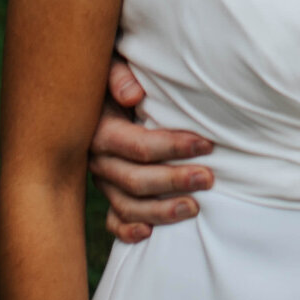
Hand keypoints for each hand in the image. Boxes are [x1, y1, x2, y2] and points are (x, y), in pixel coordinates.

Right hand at [89, 57, 214, 242]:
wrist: (91, 90)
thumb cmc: (113, 75)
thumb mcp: (110, 65)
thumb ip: (119, 75)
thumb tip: (133, 94)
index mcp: (99, 129)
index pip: (138, 146)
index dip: (173, 147)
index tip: (206, 144)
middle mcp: (97, 159)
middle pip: (135, 180)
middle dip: (174, 181)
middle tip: (208, 179)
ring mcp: (101, 180)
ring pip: (127, 206)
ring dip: (161, 211)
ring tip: (194, 209)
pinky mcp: (106, 193)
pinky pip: (113, 220)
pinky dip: (127, 231)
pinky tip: (148, 234)